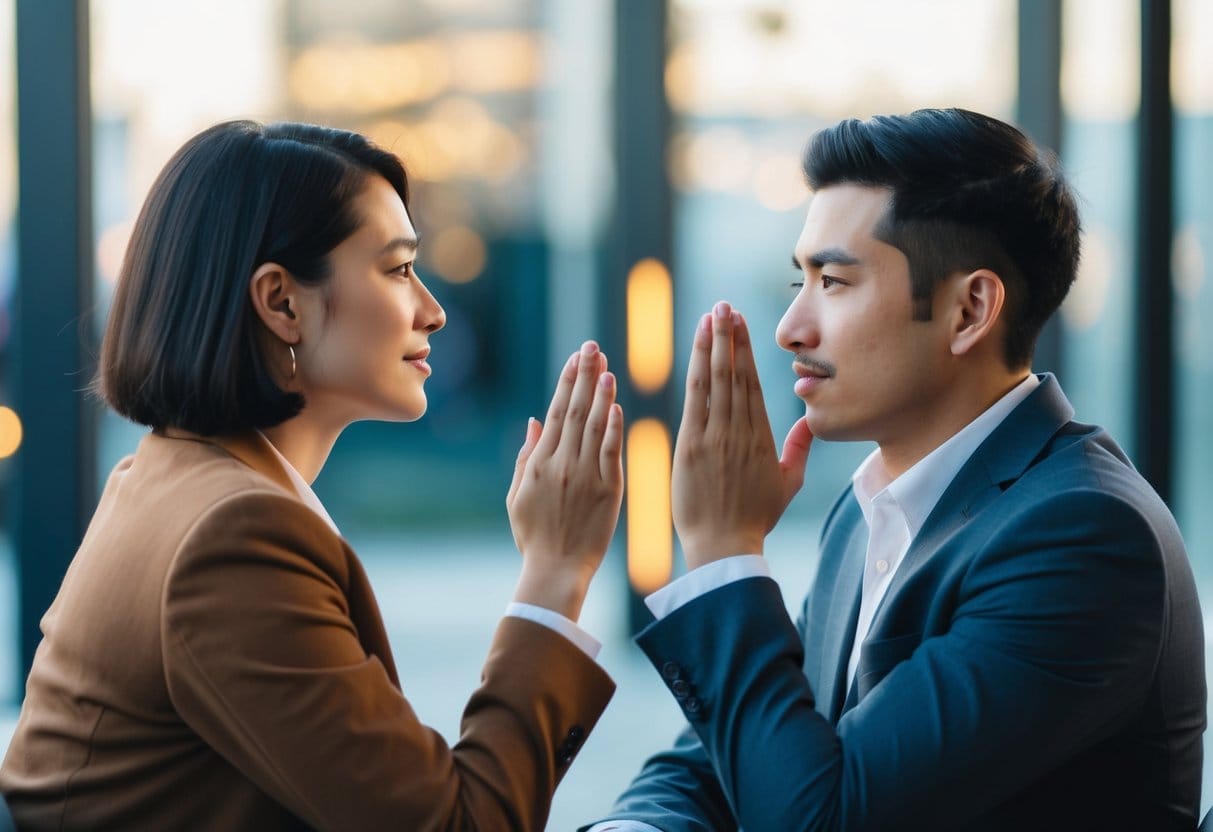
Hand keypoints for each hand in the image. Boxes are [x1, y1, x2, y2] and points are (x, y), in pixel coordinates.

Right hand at [506, 340, 624, 619]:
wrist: (555, 571)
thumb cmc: (534, 537)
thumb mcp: (518, 496)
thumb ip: (526, 456)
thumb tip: (534, 420)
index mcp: (540, 463)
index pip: (556, 411)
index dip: (567, 381)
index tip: (575, 357)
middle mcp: (562, 464)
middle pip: (576, 410)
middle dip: (584, 375)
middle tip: (592, 346)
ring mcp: (585, 476)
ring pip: (594, 426)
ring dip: (601, 393)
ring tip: (606, 365)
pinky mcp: (607, 491)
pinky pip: (610, 453)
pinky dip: (613, 427)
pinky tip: (617, 405)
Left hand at [672, 302, 812, 568]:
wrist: (725, 547)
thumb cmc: (754, 520)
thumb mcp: (786, 485)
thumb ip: (797, 450)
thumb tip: (808, 423)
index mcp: (762, 438)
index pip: (753, 385)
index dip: (746, 351)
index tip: (741, 323)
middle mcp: (741, 431)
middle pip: (736, 374)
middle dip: (730, 336)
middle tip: (725, 305)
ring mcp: (717, 436)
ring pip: (717, 379)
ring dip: (713, 343)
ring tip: (711, 314)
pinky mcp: (693, 445)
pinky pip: (696, 397)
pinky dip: (696, 366)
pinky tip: (697, 343)